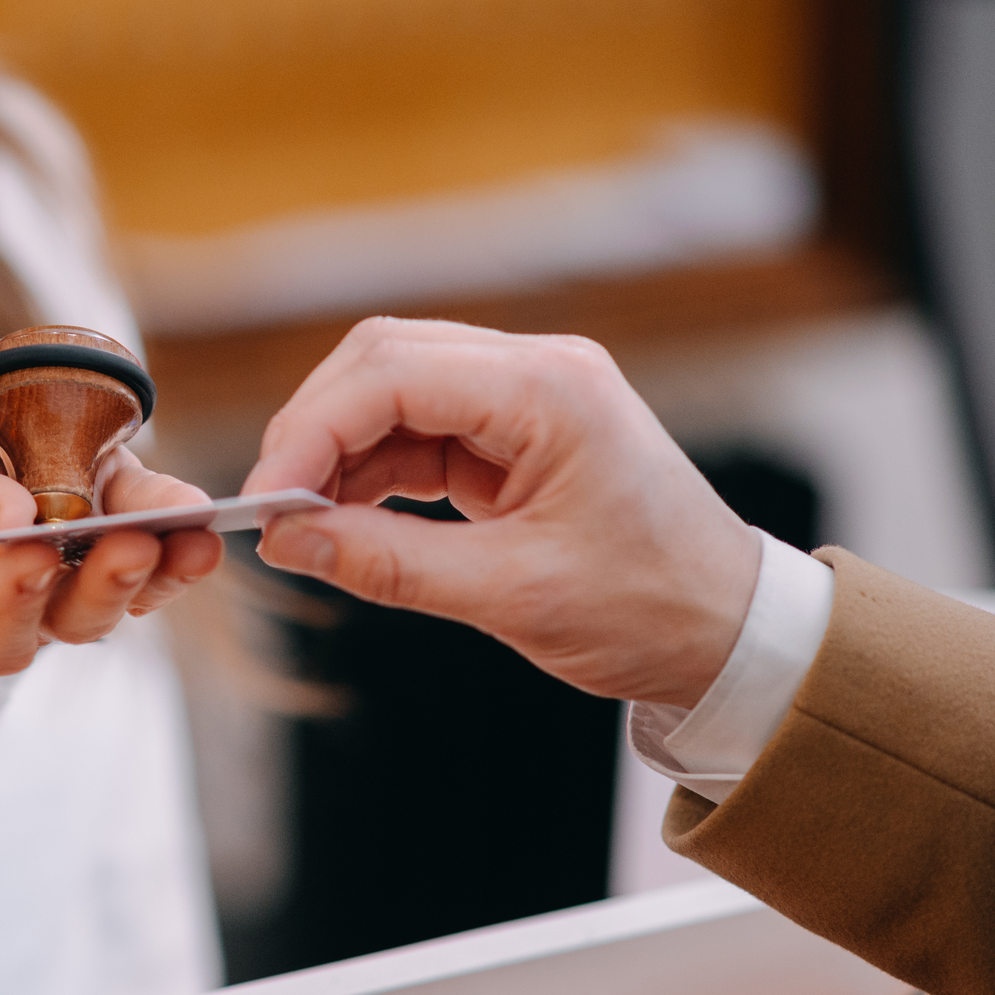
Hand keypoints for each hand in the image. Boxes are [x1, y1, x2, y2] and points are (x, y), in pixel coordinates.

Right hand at [0, 404, 223, 675]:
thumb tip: (8, 523)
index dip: (12, 608)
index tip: (31, 560)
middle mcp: (30, 609)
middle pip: (74, 620)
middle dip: (107, 585)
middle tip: (131, 547)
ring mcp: (80, 577)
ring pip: (127, 592)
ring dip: (162, 567)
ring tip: (188, 531)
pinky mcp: (117, 532)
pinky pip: (157, 547)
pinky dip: (180, 530)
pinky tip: (198, 513)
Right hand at [241, 317, 759, 707]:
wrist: (729, 632)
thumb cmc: (650, 611)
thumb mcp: (512, 597)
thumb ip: (389, 565)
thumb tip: (289, 543)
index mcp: (550, 390)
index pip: (392, 373)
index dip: (311, 431)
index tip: (265, 501)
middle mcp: (537, 371)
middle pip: (383, 362)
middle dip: (314, 431)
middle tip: (272, 511)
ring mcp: (526, 398)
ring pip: (393, 393)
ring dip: (337, 453)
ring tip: (301, 525)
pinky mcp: (514, 435)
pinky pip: (418, 433)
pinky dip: (370, 473)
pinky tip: (341, 520)